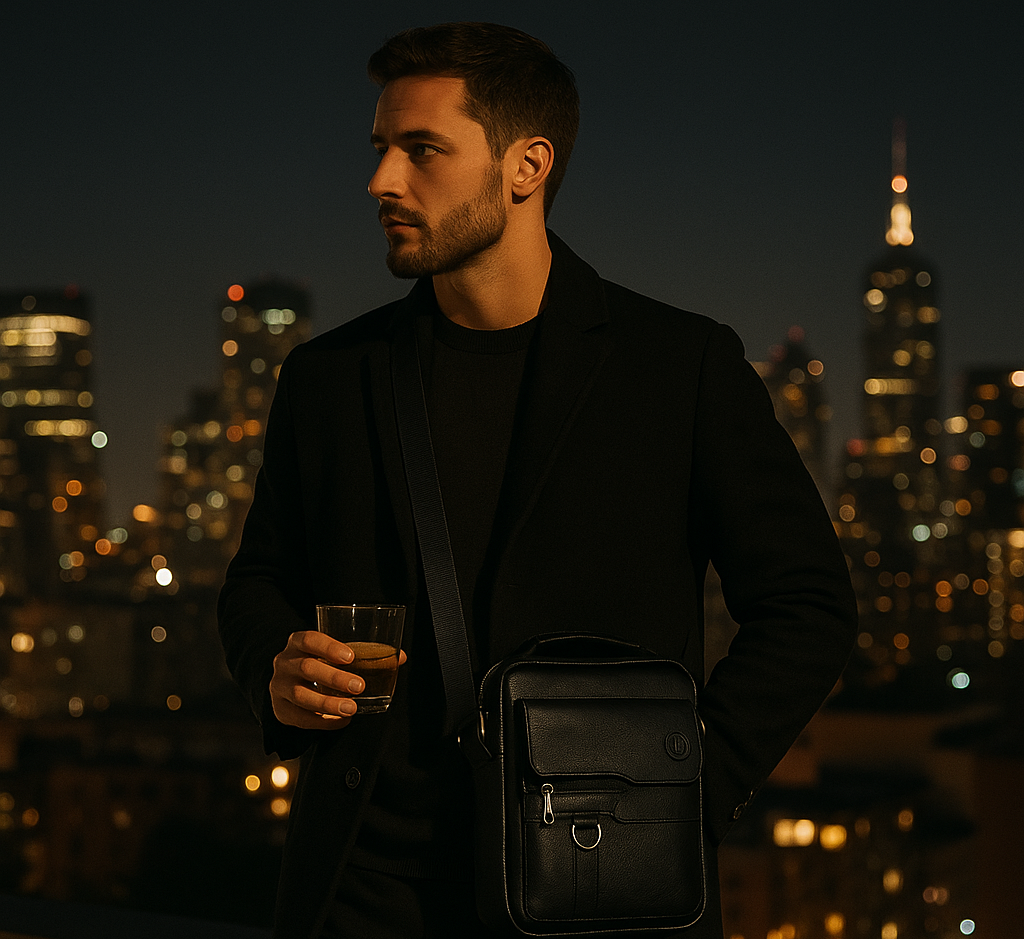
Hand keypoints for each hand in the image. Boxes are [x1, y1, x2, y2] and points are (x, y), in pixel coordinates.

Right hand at [269, 630, 407, 729]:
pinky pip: (302, 718)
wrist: (286, 685)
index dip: (328, 647)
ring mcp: (279, 687)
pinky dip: (324, 721)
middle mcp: (285, 663)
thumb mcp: (333, 654)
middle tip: (360, 685)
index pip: (309, 640)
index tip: (350, 656)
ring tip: (352, 708)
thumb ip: (363, 654)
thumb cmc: (319, 663)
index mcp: (298, 642)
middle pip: (307, 668)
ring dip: (328, 703)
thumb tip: (400, 657)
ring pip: (301, 695)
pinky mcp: (281, 710)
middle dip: (334, 678)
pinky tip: (342, 720)